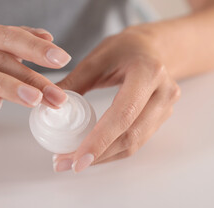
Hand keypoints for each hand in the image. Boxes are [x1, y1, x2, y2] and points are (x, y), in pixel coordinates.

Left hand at [53, 28, 180, 172]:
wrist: (152, 48)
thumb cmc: (124, 48)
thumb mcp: (96, 58)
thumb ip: (73, 82)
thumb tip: (48, 105)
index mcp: (147, 73)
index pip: (123, 114)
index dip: (100, 140)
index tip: (77, 158)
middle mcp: (163, 93)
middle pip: (131, 135)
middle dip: (97, 155)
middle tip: (67, 164)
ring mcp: (165, 108)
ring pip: (134, 143)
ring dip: (104, 157)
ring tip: (74, 161)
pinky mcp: (161, 118)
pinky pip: (136, 141)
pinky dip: (113, 150)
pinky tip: (92, 152)